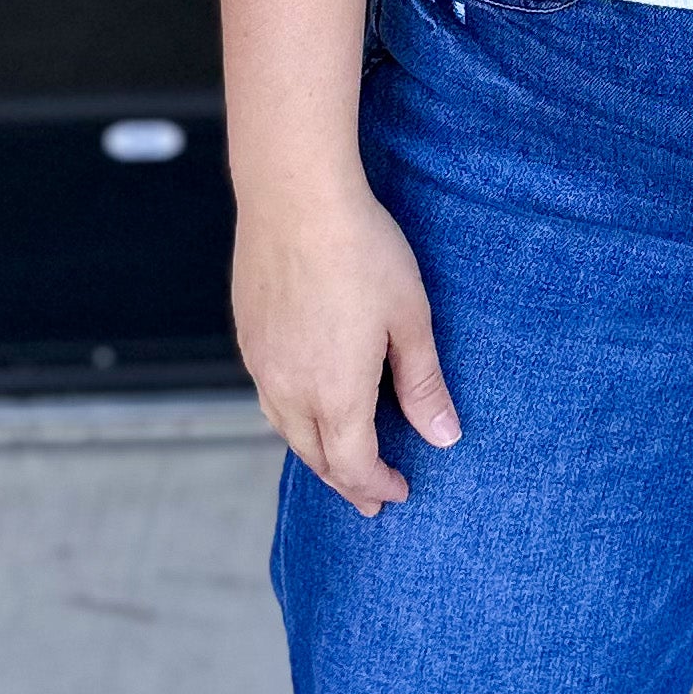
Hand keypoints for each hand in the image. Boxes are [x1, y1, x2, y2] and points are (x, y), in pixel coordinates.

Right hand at [233, 168, 460, 515]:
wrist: (296, 196)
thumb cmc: (361, 251)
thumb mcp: (410, 319)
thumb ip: (422, 384)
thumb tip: (444, 437)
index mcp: (335, 393)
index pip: (354, 465)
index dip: (377, 485)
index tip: (399, 491)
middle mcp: (290, 388)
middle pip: (315, 456)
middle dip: (346, 481)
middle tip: (369, 497)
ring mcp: (261, 362)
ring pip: (286, 428)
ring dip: (315, 452)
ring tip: (337, 459)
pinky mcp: (248, 335)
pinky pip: (268, 395)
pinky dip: (291, 416)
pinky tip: (305, 403)